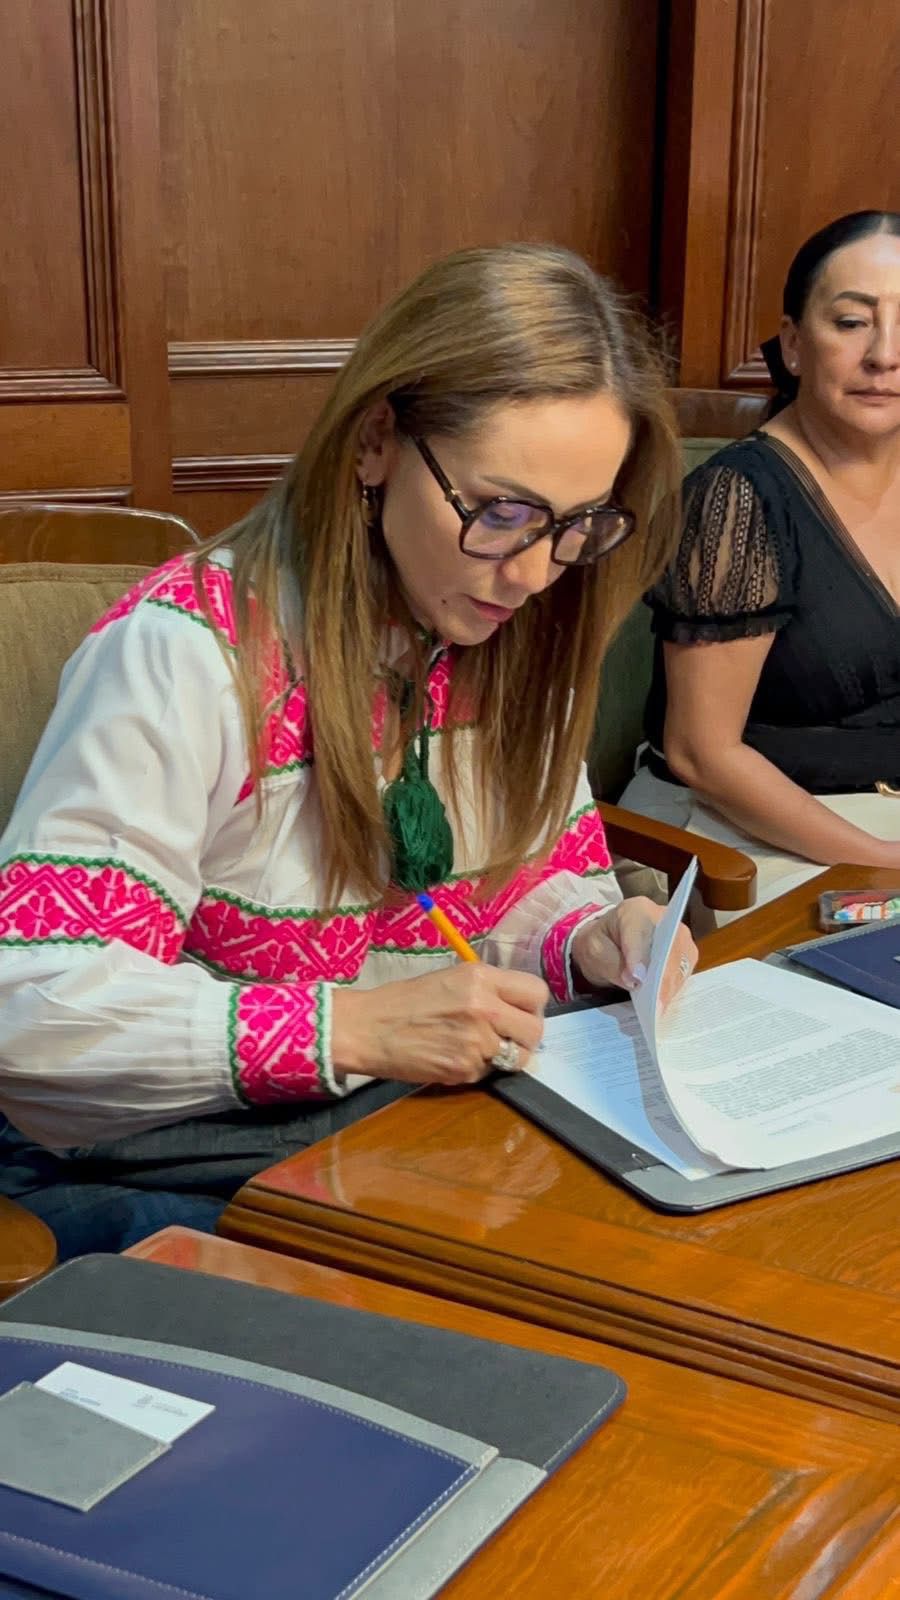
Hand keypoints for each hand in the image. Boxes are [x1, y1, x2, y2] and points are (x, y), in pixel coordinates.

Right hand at [331, 963, 548, 1085]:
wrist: (368, 1027)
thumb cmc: (405, 1001)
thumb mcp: (451, 978)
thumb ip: (488, 990)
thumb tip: (518, 1008)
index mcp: (481, 977)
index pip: (537, 993)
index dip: (532, 1007)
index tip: (521, 1013)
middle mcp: (484, 1007)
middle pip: (535, 1029)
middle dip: (525, 1037)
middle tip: (506, 1037)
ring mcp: (476, 1041)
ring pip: (518, 1057)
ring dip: (504, 1057)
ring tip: (478, 1048)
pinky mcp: (465, 1068)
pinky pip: (489, 1073)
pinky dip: (477, 1069)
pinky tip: (454, 1057)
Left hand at [571, 897, 697, 1009]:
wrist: (609, 940)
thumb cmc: (602, 943)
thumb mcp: (595, 951)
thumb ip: (612, 964)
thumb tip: (636, 980)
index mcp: (635, 910)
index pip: (640, 931)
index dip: (640, 955)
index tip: (637, 979)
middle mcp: (663, 917)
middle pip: (670, 944)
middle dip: (662, 975)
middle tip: (655, 1002)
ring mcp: (678, 933)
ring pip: (682, 958)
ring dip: (671, 983)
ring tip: (659, 1006)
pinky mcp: (685, 950)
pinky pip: (685, 968)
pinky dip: (675, 986)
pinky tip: (664, 1000)